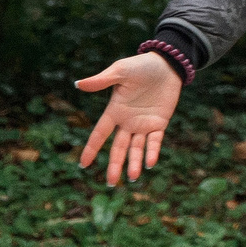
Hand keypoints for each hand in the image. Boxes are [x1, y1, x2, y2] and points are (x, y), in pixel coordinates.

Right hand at [76, 51, 182, 185]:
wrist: (167, 63)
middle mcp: (128, 121)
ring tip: (134, 177)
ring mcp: (144, 123)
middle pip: (119, 148)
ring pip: (137, 148)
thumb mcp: (120, 71)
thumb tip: (78, 84)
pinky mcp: (160, 122)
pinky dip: (152, 151)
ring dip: (135, 162)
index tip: (83, 164)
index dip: (92, 148)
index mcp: (115, 110)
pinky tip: (150, 163)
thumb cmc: (141, 65)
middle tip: (111, 183)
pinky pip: (155, 141)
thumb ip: (102, 80)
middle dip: (115, 165)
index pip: (100, 133)